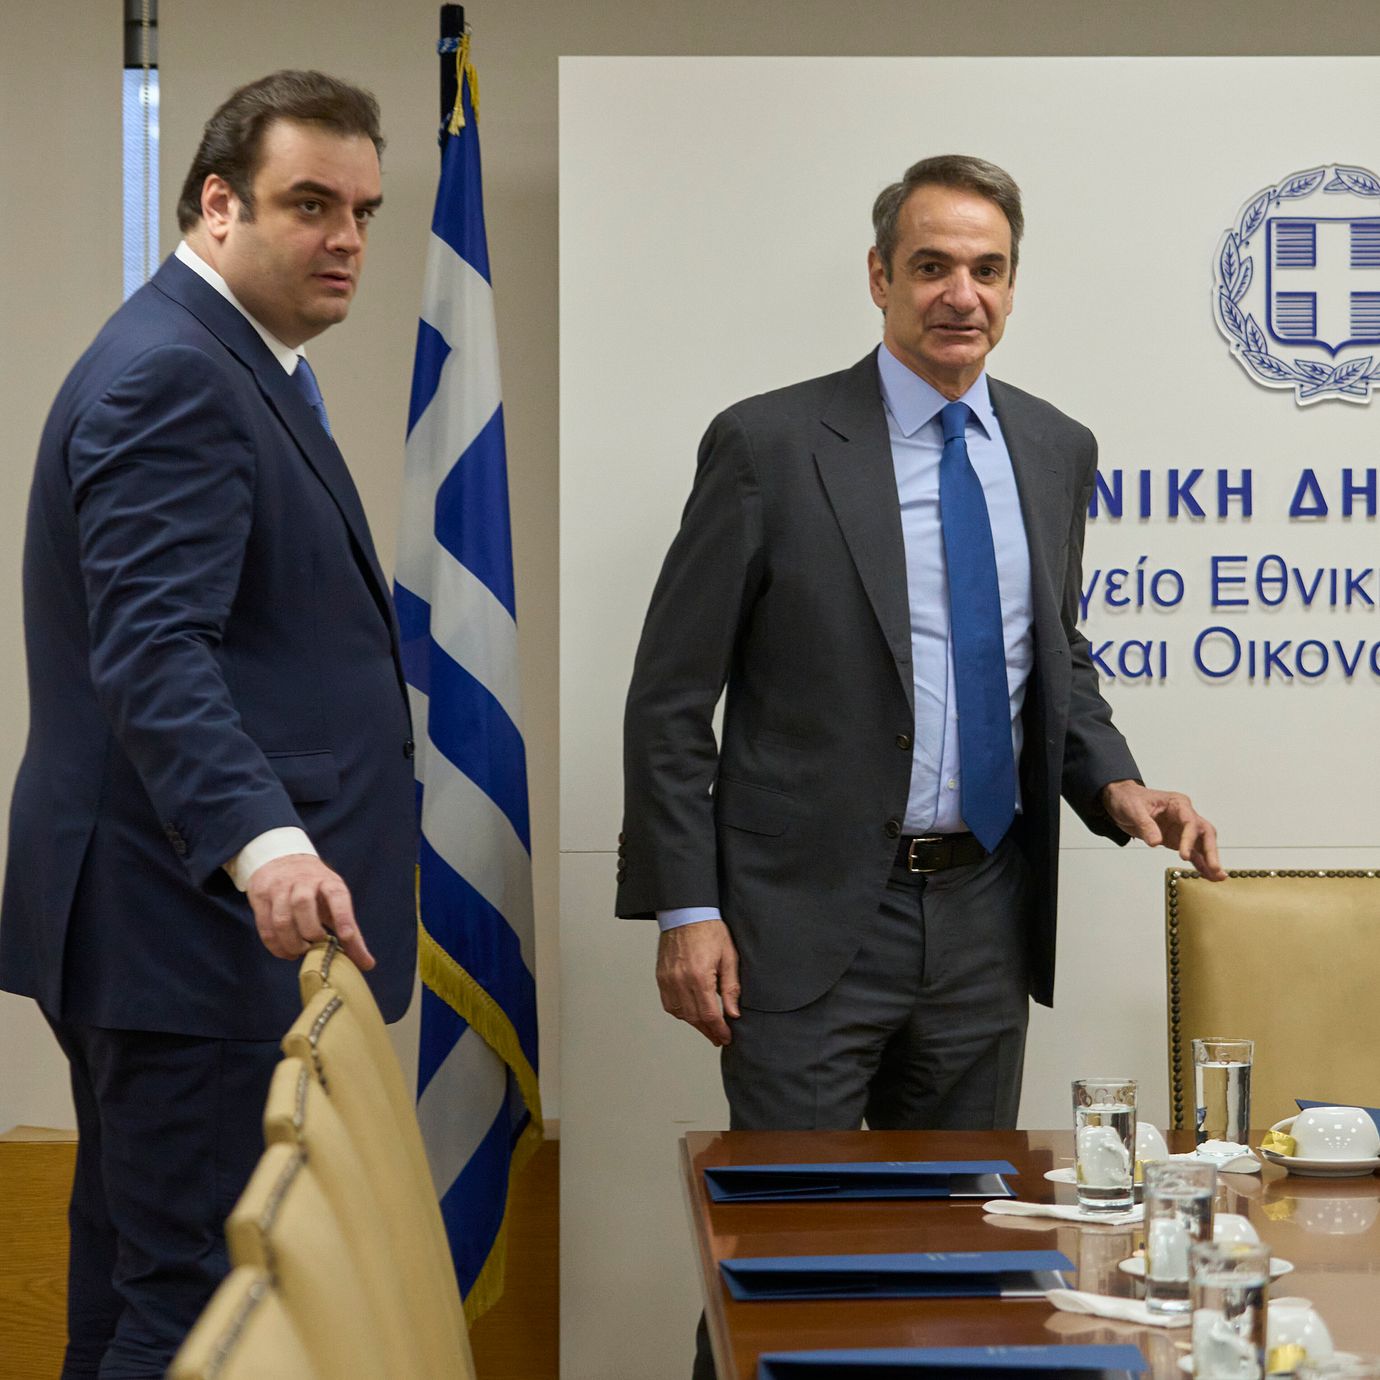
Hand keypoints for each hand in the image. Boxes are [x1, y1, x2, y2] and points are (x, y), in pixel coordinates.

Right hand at [245, 853, 375, 968]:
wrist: (282, 860)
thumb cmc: (316, 888)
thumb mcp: (336, 902)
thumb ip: (350, 934)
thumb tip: (367, 964)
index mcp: (328, 882)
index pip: (337, 895)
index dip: (342, 916)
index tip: (346, 936)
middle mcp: (303, 881)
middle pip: (303, 904)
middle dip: (310, 931)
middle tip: (314, 945)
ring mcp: (279, 888)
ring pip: (282, 917)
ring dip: (291, 942)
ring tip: (299, 951)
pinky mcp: (261, 897)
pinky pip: (265, 925)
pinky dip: (275, 945)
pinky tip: (285, 951)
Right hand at [656, 919, 740, 1045]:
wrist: (686, 913)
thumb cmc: (709, 930)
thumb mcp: (729, 957)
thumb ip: (731, 988)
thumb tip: (733, 1013)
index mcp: (699, 976)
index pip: (709, 1014)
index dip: (719, 1030)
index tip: (726, 1037)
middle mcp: (680, 980)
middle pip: (694, 1018)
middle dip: (708, 1031)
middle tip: (719, 1038)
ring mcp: (668, 979)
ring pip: (680, 1013)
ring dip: (694, 1023)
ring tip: (707, 1027)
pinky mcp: (661, 977)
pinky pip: (668, 1004)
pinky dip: (680, 1012)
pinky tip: (690, 1013)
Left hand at [1099, 780, 1225, 880]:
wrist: (1121, 800)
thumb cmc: (1129, 799)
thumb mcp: (1133, 809)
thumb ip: (1146, 825)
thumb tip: (1155, 842)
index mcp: (1177, 803)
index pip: (1190, 822)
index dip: (1189, 839)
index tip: (1184, 855)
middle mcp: (1185, 815)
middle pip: (1204, 833)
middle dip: (1210, 851)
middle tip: (1214, 868)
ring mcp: (1183, 829)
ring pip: (1203, 844)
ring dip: (1210, 860)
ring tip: (1218, 877)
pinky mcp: (1177, 840)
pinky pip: (1193, 853)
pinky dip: (1200, 864)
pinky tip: (1208, 875)